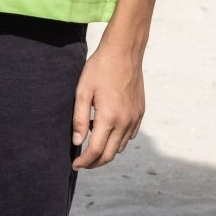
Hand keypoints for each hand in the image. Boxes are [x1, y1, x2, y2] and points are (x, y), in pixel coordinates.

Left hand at [71, 35, 144, 168]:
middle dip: (95, 162)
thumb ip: (79, 119)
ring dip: (107, 150)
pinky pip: (130, 135)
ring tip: (94, 139)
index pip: (96, 151)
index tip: (75, 164)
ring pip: (121, 147)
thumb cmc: (100, 67)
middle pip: (110, 154)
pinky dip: (118, 139)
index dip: (84, 161)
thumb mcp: (83, 91)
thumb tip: (77, 142)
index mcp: (109, 117)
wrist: (124, 50)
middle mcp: (125, 122)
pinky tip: (108, 128)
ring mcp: (135, 118)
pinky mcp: (140, 112)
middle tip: (83, 161)